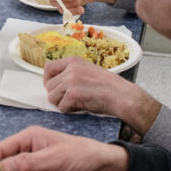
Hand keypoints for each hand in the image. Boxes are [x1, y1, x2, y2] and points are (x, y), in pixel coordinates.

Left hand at [43, 58, 161, 135]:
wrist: (122, 96)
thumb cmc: (108, 86)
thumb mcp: (88, 71)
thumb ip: (71, 73)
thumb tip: (54, 83)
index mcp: (73, 61)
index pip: (48, 67)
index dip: (48, 79)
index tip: (53, 87)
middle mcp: (70, 69)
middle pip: (49, 85)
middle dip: (56, 95)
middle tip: (69, 99)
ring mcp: (71, 81)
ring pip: (52, 97)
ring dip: (62, 103)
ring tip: (76, 103)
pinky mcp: (73, 95)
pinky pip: (61, 107)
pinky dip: (70, 110)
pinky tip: (81, 107)